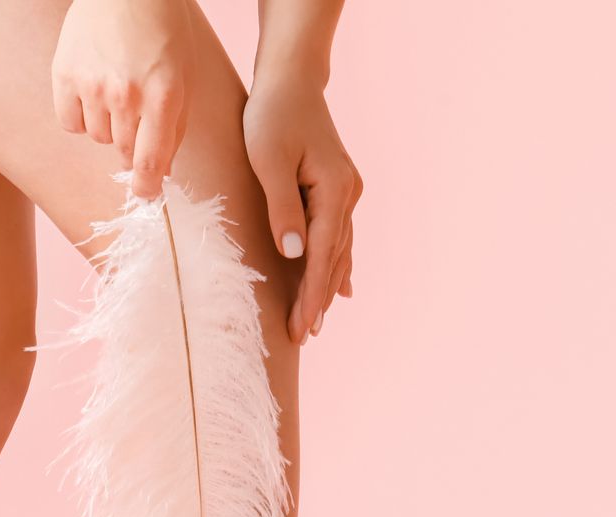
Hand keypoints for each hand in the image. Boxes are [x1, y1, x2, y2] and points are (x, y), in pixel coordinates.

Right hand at [51, 0, 194, 198]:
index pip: (150, 163)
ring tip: (114, 92)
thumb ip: (174, 128)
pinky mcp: (65, 74)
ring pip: (97, 137)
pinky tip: (90, 92)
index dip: (148, 187)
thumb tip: (161, 173)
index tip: (146, 195)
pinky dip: (80, 116)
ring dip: (107, 126)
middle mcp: (126, 94)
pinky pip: (70, 122)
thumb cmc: (163, 30)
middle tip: (135, 117)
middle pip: (123, 152)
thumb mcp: (184, 77)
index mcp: (163, 96)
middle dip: (132, 143)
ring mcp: (92, 84)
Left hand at [243, 74, 361, 342]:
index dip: (312, 294)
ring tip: (314, 321)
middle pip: (334, 258)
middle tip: (303, 336)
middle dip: (318, 298)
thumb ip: (282, 208)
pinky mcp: (335, 189)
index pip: (323, 254)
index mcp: (334, 190)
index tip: (301, 326)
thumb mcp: (268, 160)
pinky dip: (335, 263)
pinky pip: (337, 236)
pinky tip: (338, 288)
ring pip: (338, 249)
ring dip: (327, 285)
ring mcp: (345, 192)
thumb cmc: (272, 116)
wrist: (290, 81)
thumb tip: (294, 254)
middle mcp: (347, 194)